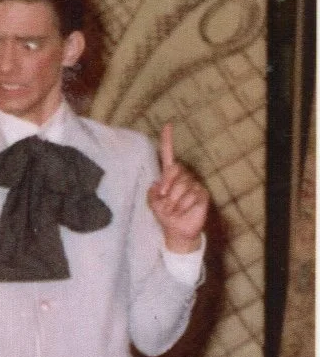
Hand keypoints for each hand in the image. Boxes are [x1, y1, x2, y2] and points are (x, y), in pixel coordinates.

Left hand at [148, 123, 208, 253]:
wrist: (177, 230)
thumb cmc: (166, 216)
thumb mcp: (154, 204)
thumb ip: (152, 193)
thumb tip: (156, 184)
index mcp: (170, 177)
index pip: (169, 156)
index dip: (168, 141)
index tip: (167, 125)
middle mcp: (184, 177)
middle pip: (175, 170)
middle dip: (166, 186)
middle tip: (164, 199)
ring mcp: (194, 184)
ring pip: (181, 186)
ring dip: (173, 201)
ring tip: (174, 210)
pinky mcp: (202, 194)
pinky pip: (190, 196)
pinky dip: (182, 206)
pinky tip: (183, 211)